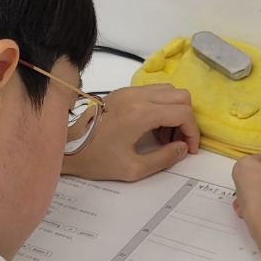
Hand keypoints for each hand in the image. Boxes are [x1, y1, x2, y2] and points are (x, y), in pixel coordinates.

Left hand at [60, 84, 199, 181]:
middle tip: (177, 142)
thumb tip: (182, 149)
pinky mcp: (122, 92)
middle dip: (186, 119)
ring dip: (174, 111)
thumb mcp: (132, 169)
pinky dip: (161, 106)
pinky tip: (151, 128)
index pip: (182, 112)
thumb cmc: (95, 160)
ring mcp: (129, 91)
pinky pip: (153, 92)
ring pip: (168, 90)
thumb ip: (163, 159)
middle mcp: (137, 96)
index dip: (192, 131)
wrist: (67, 147)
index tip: (189, 149)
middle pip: (181, 96)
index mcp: (140, 114)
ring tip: (164, 136)